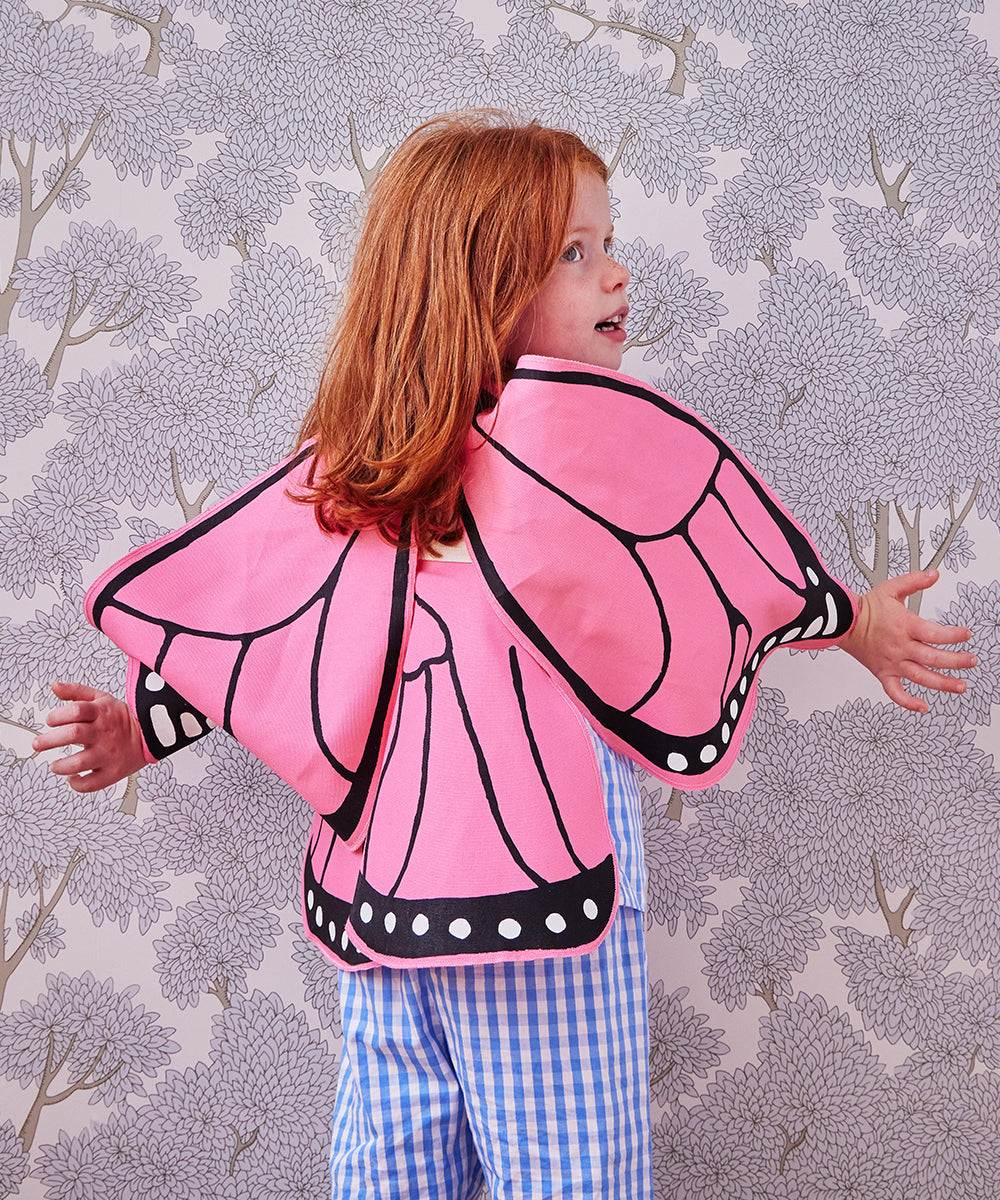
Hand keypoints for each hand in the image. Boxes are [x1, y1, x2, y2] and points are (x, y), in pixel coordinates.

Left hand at [32, 681, 147, 792]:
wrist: (152, 734)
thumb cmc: (122, 718)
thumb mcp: (102, 699)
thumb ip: (76, 692)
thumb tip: (55, 686)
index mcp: (102, 713)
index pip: (75, 710)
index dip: (57, 715)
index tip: (51, 721)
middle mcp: (104, 733)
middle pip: (72, 734)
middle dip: (49, 740)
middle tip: (38, 744)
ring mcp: (108, 754)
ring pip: (78, 763)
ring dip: (60, 766)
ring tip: (56, 764)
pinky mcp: (113, 772)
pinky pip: (91, 783)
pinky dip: (77, 784)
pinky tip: (73, 777)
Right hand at [837, 570, 975, 712]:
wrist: (843, 622)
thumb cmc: (866, 608)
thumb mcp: (891, 589)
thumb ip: (914, 581)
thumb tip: (934, 575)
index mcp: (904, 626)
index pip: (935, 634)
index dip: (954, 635)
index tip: (966, 634)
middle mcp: (900, 647)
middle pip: (933, 658)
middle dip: (956, 661)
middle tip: (971, 661)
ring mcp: (892, 663)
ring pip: (920, 677)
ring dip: (942, 684)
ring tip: (960, 686)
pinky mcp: (882, 673)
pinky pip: (894, 692)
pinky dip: (907, 702)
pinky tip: (922, 706)